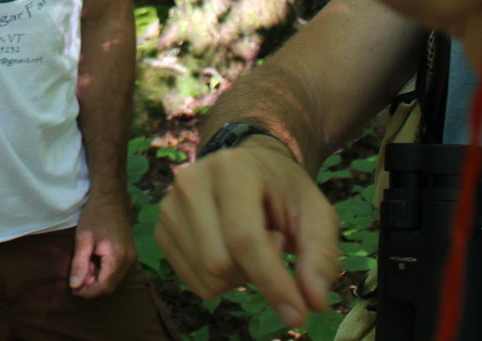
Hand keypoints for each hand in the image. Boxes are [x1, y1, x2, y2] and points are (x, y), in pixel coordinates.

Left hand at [69, 193, 136, 297]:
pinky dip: (104, 272)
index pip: (103, 286)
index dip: (87, 292)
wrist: (111, 197)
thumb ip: (79, 264)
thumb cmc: (95, 215)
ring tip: (85, 264)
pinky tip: (94, 261)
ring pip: (113, 280)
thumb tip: (75, 286)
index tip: (73, 288)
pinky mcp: (130, 254)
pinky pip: (117, 271)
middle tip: (78, 274)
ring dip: (97, 279)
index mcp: (117, 257)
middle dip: (92, 286)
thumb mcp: (83, 239)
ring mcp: (131, 257)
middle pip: (109, 286)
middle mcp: (128, 261)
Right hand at [156, 137, 336, 329]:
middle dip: (256, 273)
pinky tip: (231, 251)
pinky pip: (193, 282)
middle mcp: (190, 183)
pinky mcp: (161, 229)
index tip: (298, 315)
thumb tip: (314, 303)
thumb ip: (320, 255)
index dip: (271, 281)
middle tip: (274, 242)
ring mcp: (169, 206)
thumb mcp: (316, 213)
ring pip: (206, 278)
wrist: (249, 167)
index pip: (243, 238)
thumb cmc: (284, 190)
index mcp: (232, 169)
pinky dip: (220, 281)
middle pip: (219, 264)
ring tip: (252, 243)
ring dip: (239, 278)